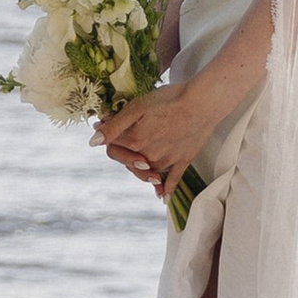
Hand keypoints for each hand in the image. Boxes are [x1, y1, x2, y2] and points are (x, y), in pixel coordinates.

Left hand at [98, 82, 207, 199]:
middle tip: (123, 136)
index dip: (107, 133)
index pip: (111, 145)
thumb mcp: (137, 107)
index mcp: (135, 141)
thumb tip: (94, 141)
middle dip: (122, 150)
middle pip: (127, 160)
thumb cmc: (170, 100)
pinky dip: (165, 188)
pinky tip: (161, 197)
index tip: (106, 122)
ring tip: (137, 159)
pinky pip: (172, 180)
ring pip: (146, 171)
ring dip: (139, 167)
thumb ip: (114, 126)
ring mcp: (167, 161)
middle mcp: (149, 156)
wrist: (203, 103)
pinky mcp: (183, 161)